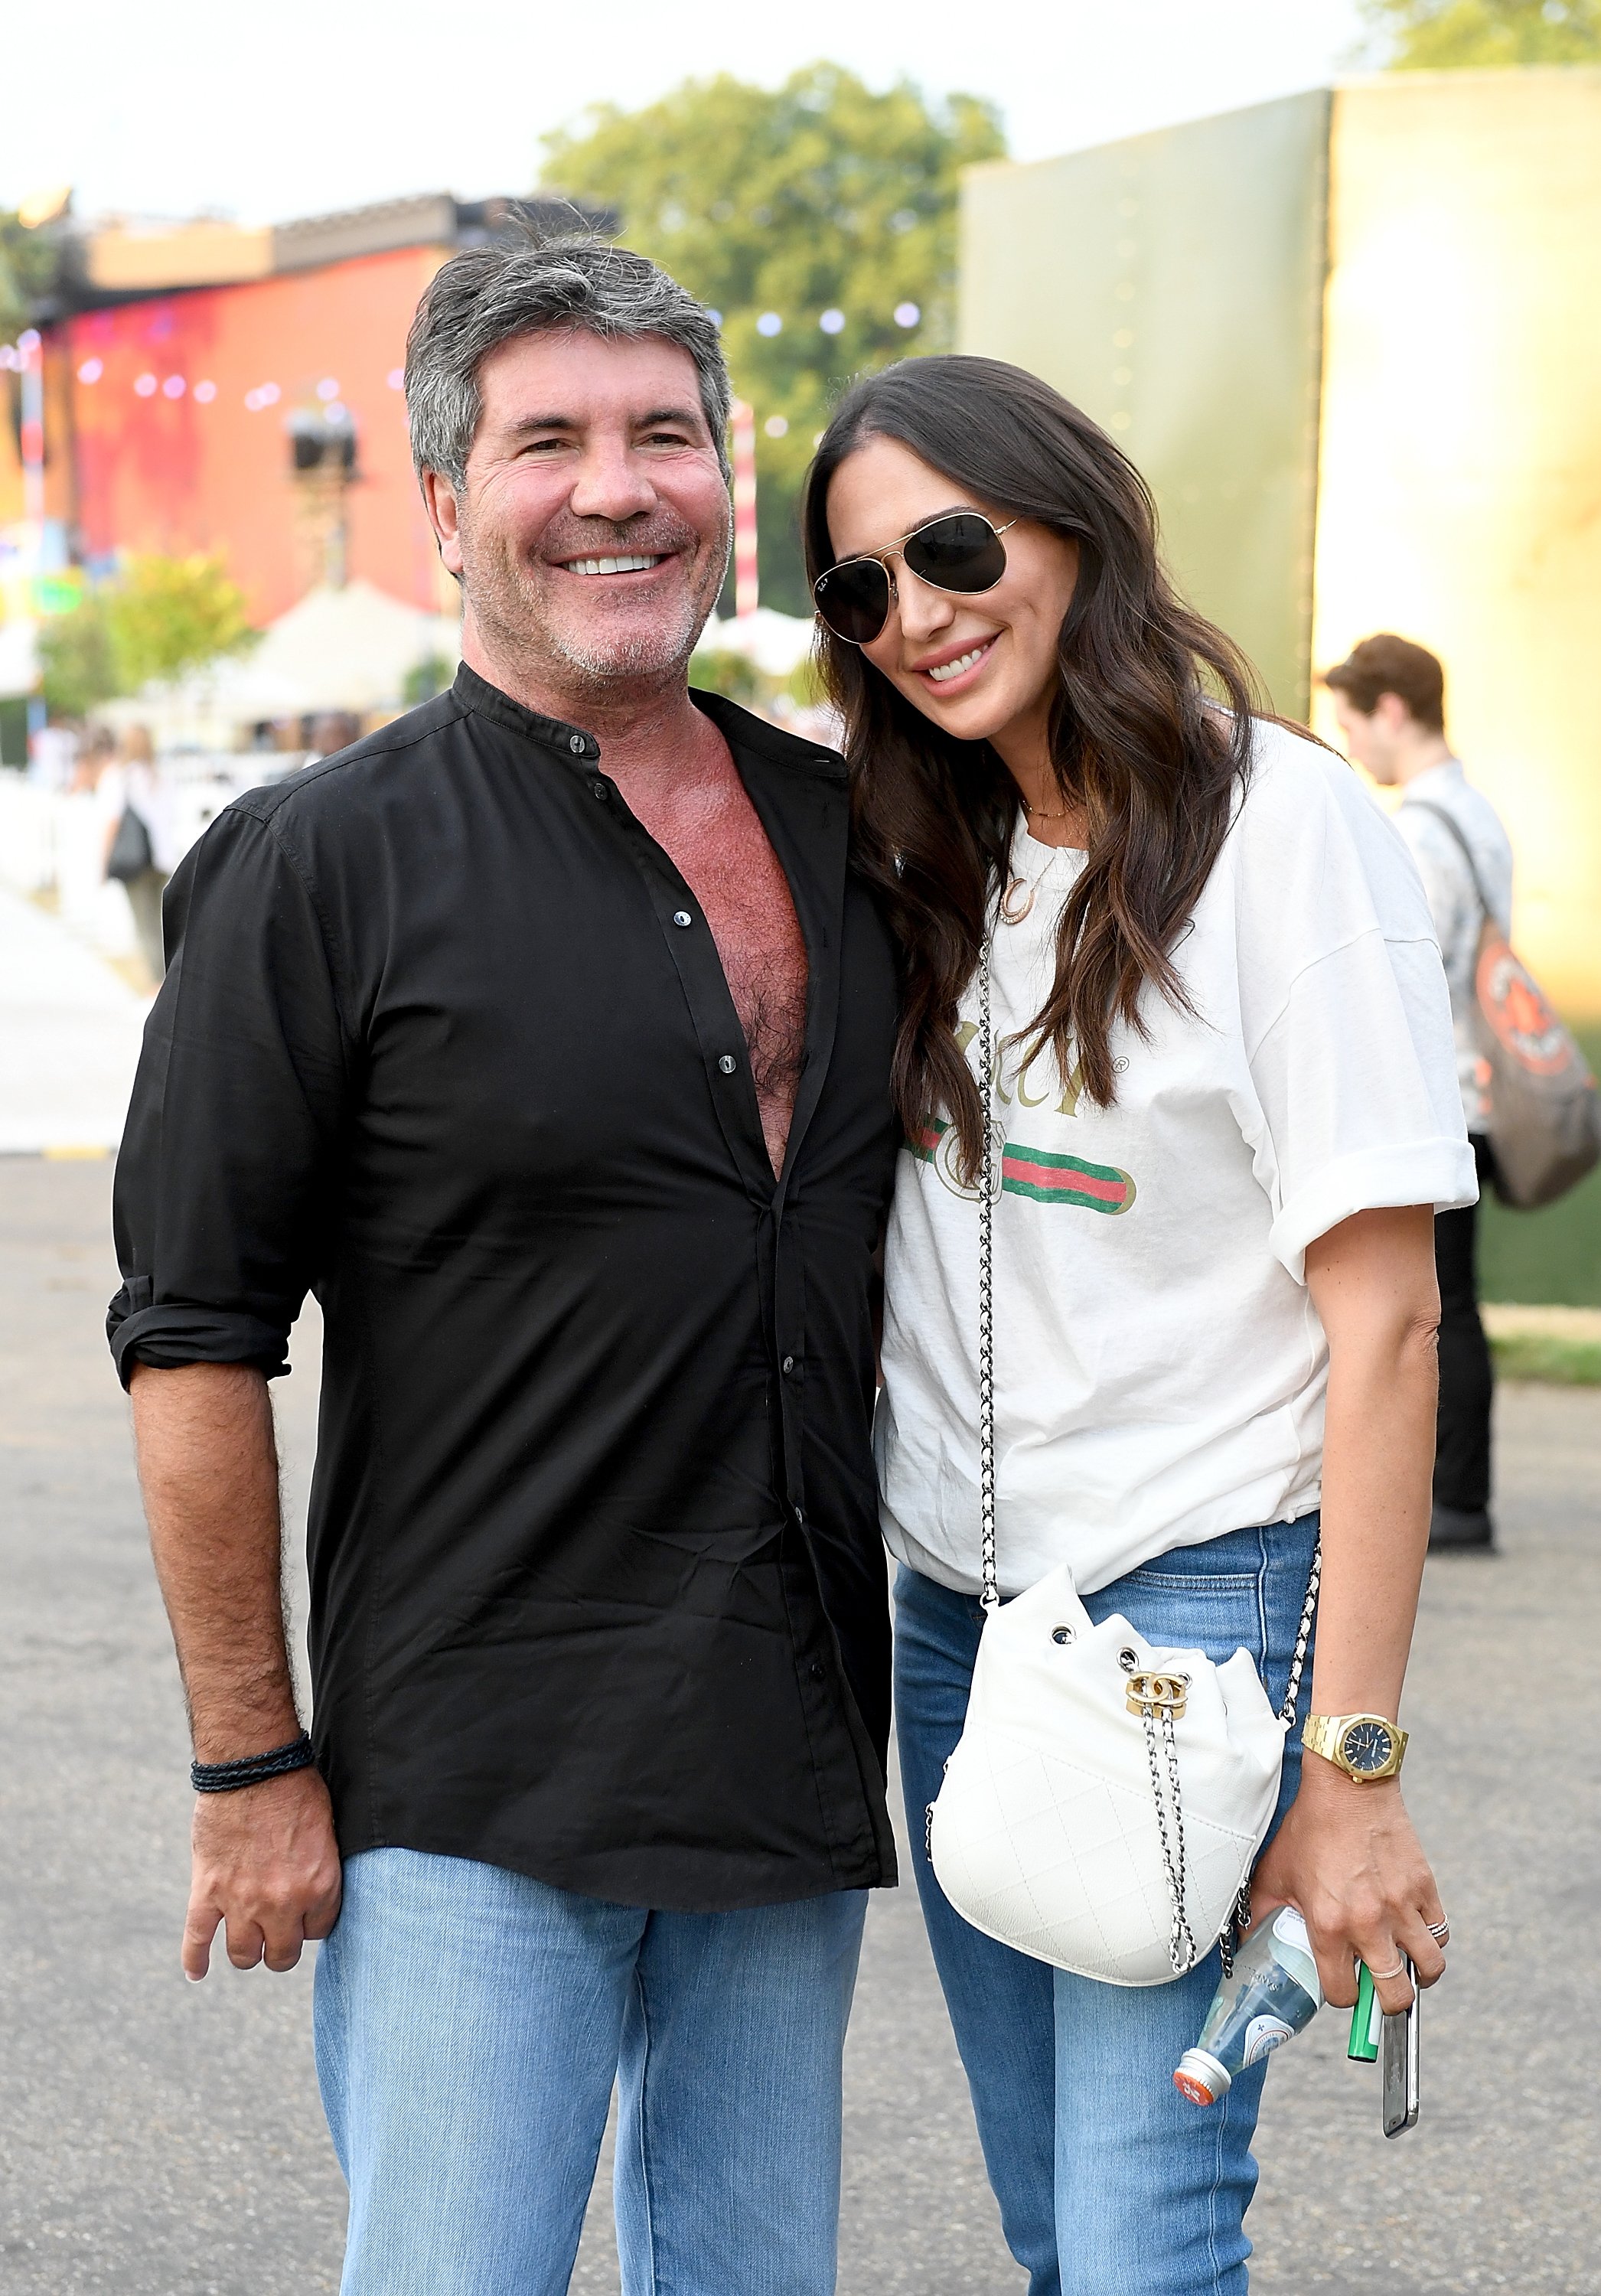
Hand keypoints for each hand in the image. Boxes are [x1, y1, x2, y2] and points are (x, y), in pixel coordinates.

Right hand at [183, 1764, 342, 1979]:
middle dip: (280, 1946)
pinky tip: (197, 1972)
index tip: (303, 1915)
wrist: (253, 1765)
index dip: (309, 1923)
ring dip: (247, 1951)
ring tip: (247, 1942)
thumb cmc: (295, 1788)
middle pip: (282, 1955)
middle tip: (277, 1934)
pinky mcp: (207, 1892)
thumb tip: (311, 1894)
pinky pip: (197, 1940)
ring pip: (244, 1956)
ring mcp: (242, 1902)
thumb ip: (319, 1870)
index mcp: (319, 1886)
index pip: (318, 1932)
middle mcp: (283, 1903)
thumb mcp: (325, 1832)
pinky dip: (194, 1959)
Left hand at [1247, 1757, 1445, 2015]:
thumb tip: (1246, 1942)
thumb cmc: (1309, 1828)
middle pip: (1394, 1994)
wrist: (1348, 1784)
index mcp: (1329, 1924)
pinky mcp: (1425, 1887)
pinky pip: (1441, 1932)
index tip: (1342, 1985)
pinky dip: (1431, 1939)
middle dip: (1386, 2001)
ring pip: (1429, 1968)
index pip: (1343, 1994)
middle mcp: (1369, 1922)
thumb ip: (1261, 1913)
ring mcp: (1402, 1906)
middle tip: (1379, 1988)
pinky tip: (1414, 1931)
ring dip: (1417, 1974)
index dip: (1342, 1996)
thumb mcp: (1275, 1872)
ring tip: (1404, 1964)